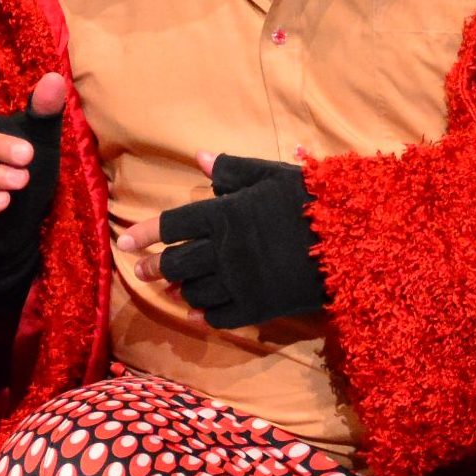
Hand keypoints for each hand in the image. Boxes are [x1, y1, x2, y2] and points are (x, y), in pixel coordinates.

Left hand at [121, 152, 329, 329]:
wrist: (352, 240)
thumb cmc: (311, 199)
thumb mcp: (272, 175)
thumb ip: (234, 170)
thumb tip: (202, 158)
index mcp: (224, 214)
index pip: (172, 225)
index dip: (145, 234)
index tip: (124, 243)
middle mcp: (224, 250)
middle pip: (176, 263)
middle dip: (154, 267)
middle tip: (141, 269)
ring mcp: (240, 282)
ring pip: (195, 291)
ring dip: (179, 290)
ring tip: (170, 289)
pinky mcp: (258, 306)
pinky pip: (220, 316)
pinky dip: (205, 315)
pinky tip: (197, 313)